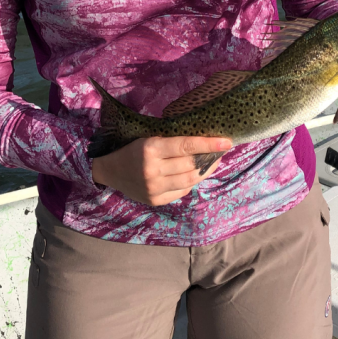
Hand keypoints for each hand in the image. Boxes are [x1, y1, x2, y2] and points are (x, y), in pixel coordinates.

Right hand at [91, 135, 232, 206]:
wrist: (110, 171)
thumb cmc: (132, 149)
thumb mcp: (149, 138)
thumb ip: (172, 141)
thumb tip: (205, 141)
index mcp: (150, 148)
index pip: (186, 146)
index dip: (209, 144)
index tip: (227, 141)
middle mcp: (152, 170)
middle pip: (191, 165)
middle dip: (210, 158)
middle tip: (221, 150)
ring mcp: (154, 188)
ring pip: (190, 180)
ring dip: (204, 171)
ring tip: (213, 162)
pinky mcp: (155, 200)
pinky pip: (182, 192)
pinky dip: (191, 182)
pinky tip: (194, 174)